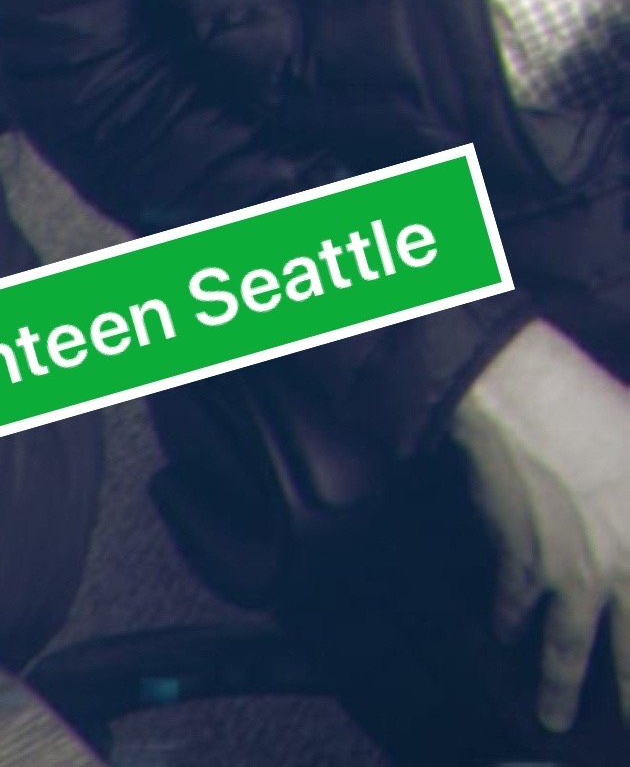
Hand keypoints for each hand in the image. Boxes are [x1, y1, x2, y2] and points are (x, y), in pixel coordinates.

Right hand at [450, 318, 629, 733]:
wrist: (521, 393)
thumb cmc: (597, 411)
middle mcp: (618, 569)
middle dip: (627, 696)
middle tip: (625, 729)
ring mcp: (567, 567)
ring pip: (568, 643)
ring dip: (560, 683)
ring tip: (553, 715)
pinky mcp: (520, 551)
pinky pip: (515, 597)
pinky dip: (508, 617)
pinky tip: (504, 631)